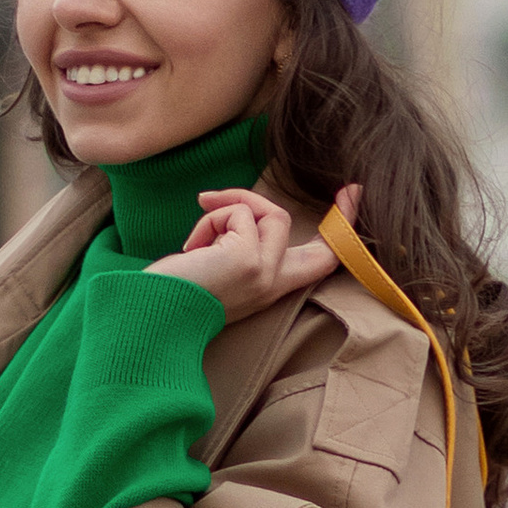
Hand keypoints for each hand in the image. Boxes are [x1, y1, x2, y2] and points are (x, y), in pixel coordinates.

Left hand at [147, 183, 361, 325]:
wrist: (152, 320)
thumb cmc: (172, 296)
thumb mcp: (218, 270)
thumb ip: (238, 248)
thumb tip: (235, 211)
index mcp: (269, 289)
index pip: (317, 262)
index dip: (341, 230)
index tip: (355, 196)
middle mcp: (273, 283)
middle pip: (309, 236)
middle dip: (335, 212)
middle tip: (350, 187)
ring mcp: (265, 272)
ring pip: (266, 212)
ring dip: (228, 209)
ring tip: (200, 238)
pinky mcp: (249, 259)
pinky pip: (238, 212)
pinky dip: (211, 218)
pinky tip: (193, 247)